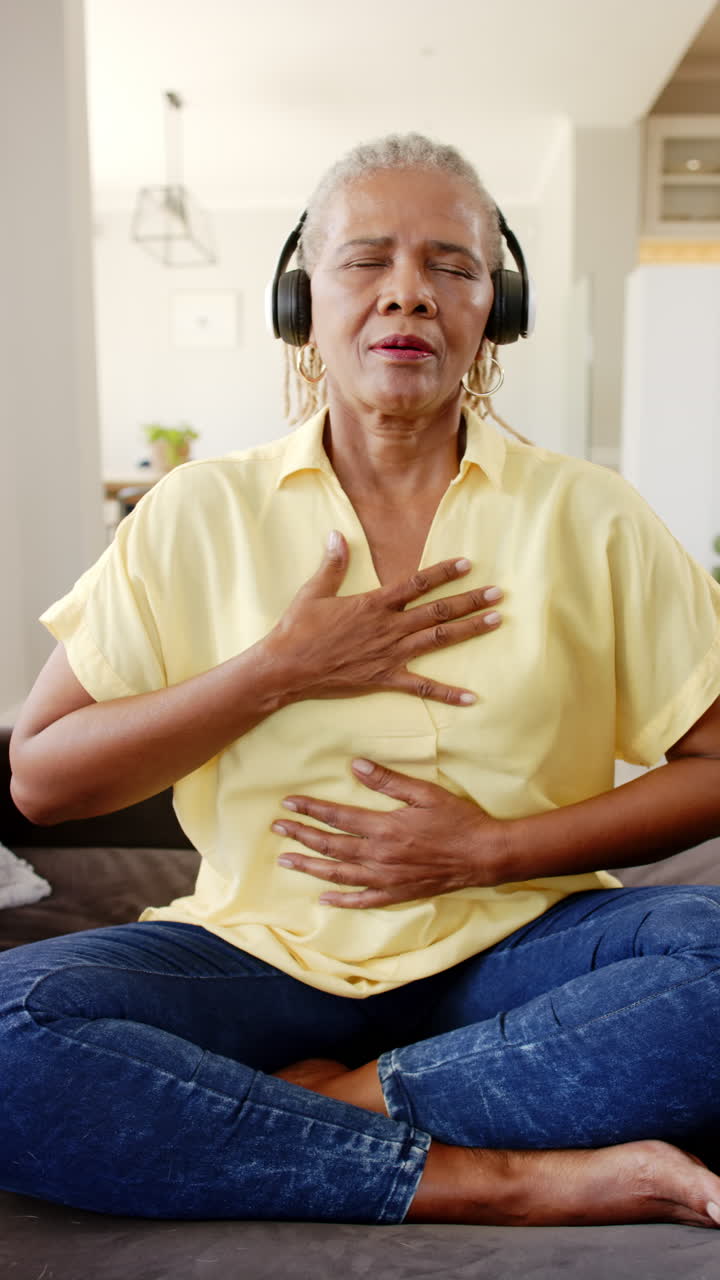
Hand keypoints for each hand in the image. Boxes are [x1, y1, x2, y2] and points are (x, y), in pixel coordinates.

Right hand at [266, 532, 502, 707]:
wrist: (287, 667)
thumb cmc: (298, 629)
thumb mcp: (314, 591)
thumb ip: (333, 564)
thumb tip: (336, 534)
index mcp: (374, 604)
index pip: (417, 584)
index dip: (444, 572)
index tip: (468, 564)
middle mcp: (388, 627)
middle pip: (438, 611)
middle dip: (470, 601)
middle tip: (498, 594)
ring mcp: (390, 654)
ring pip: (438, 639)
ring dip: (469, 630)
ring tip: (495, 622)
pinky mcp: (385, 679)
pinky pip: (422, 687)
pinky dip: (448, 694)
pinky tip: (472, 698)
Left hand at [271, 758, 507, 907]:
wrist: (484, 855)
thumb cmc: (457, 820)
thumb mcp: (425, 793)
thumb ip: (388, 781)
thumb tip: (356, 765)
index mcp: (384, 828)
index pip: (337, 817)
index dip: (311, 809)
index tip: (288, 803)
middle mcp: (380, 856)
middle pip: (331, 846)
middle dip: (301, 836)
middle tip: (277, 828)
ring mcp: (387, 878)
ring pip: (339, 874)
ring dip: (310, 866)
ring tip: (286, 861)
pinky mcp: (398, 893)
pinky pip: (363, 900)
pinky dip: (342, 901)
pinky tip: (324, 898)